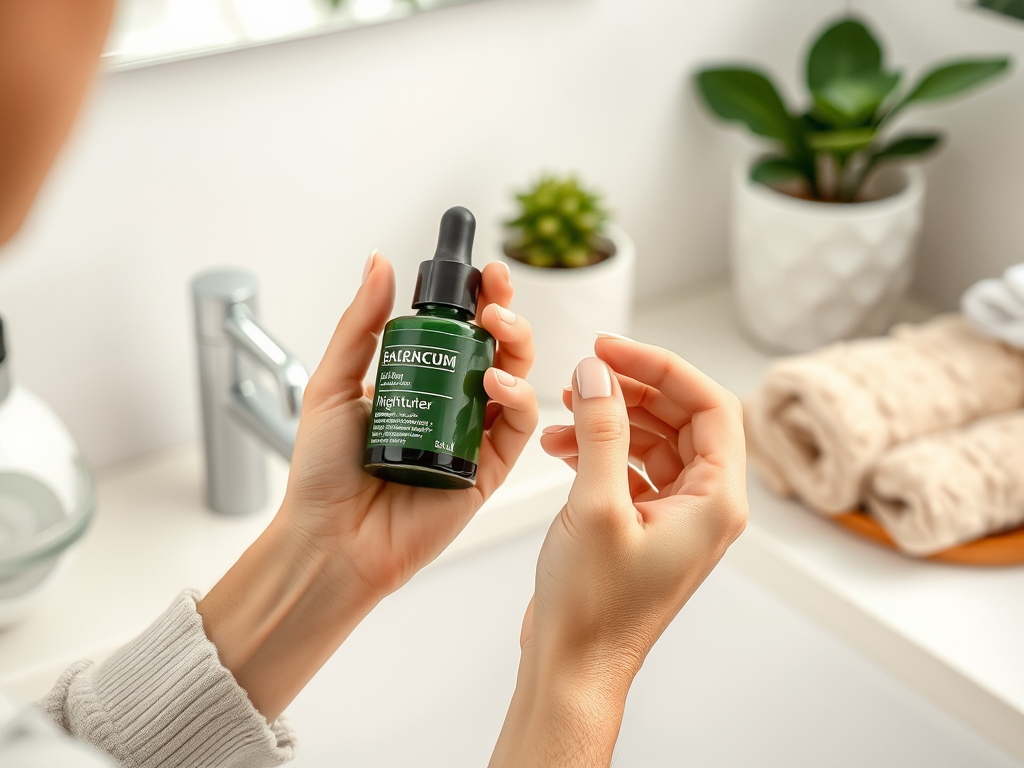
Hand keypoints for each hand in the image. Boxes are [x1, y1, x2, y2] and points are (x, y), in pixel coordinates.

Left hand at [198, 252, 536, 720]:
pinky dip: (516, 398)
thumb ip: (360, 325)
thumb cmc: (322, 472)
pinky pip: (516, 428)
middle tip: (496, 292)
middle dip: (505, 312)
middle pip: (496, 348)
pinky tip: (495, 380)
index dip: (477, 298)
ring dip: (517, 344)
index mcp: (418, 382)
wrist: (329, 539)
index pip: (458, 330)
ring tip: (497, 324)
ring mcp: (472, 438)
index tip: (482, 272)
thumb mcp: (332, 384)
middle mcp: (450, 406)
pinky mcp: (487, 471)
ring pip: (516, 380)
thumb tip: (379, 264)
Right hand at [489, 339, 746, 767]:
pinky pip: (631, 466)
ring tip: (565, 406)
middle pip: (683, 417)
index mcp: (716, 501)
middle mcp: (705, 505)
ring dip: (610, 417)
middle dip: (634, 388)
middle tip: (587, 368)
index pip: (710, 405)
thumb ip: (601, 431)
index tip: (612, 348)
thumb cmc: (593, 608)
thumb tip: (597, 373)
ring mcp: (676, 516)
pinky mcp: (645, 525)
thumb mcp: (596, 506)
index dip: (661, 366)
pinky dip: (598, 448)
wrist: (573, 667)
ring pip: (654, 439)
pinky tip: (560, 445)